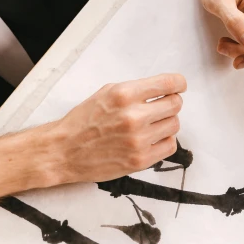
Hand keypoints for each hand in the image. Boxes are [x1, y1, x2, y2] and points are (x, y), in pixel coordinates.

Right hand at [51, 73, 186, 182]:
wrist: (64, 150)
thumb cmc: (84, 120)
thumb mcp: (106, 93)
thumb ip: (136, 90)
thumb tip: (165, 89)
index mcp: (124, 94)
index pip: (168, 84)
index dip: (178, 84)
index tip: (179, 86)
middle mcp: (133, 116)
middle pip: (175, 104)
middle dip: (171, 103)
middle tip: (161, 107)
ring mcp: (138, 140)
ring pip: (174, 125)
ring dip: (166, 122)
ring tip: (151, 125)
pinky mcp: (140, 160)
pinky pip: (170, 146)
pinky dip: (165, 140)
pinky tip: (151, 139)